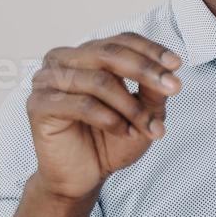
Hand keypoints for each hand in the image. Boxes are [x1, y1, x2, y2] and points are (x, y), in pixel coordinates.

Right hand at [26, 33, 182, 200]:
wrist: (85, 175)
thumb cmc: (112, 139)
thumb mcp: (144, 112)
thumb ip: (152, 89)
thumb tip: (167, 69)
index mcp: (88, 55)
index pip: (121, 41)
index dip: (151, 50)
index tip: (177, 65)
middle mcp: (64, 61)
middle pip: (110, 54)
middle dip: (146, 71)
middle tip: (173, 88)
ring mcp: (47, 80)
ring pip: (100, 81)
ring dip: (131, 107)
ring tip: (148, 128)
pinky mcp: (38, 105)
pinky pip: (82, 104)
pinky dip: (110, 119)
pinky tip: (124, 131)